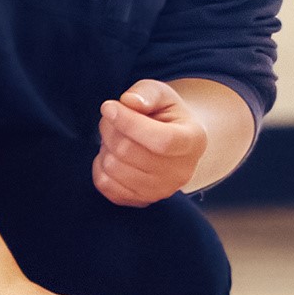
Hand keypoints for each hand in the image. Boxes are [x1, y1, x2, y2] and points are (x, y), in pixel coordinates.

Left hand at [94, 79, 208, 205]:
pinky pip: (105, 185)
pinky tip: (112, 154)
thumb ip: (146, 93)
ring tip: (115, 136)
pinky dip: (100, 166)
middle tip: (110, 117)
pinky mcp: (141, 201)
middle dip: (110, 129)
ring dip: (105, 146)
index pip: (160, 140)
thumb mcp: (162, 94)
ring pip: (113, 168)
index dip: (129, 123)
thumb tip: (129, 102)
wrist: (174, 143)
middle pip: (129, 152)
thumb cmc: (167, 115)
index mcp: (193, 141)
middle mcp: (181, 172)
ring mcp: (162, 191)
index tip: (109, 106)